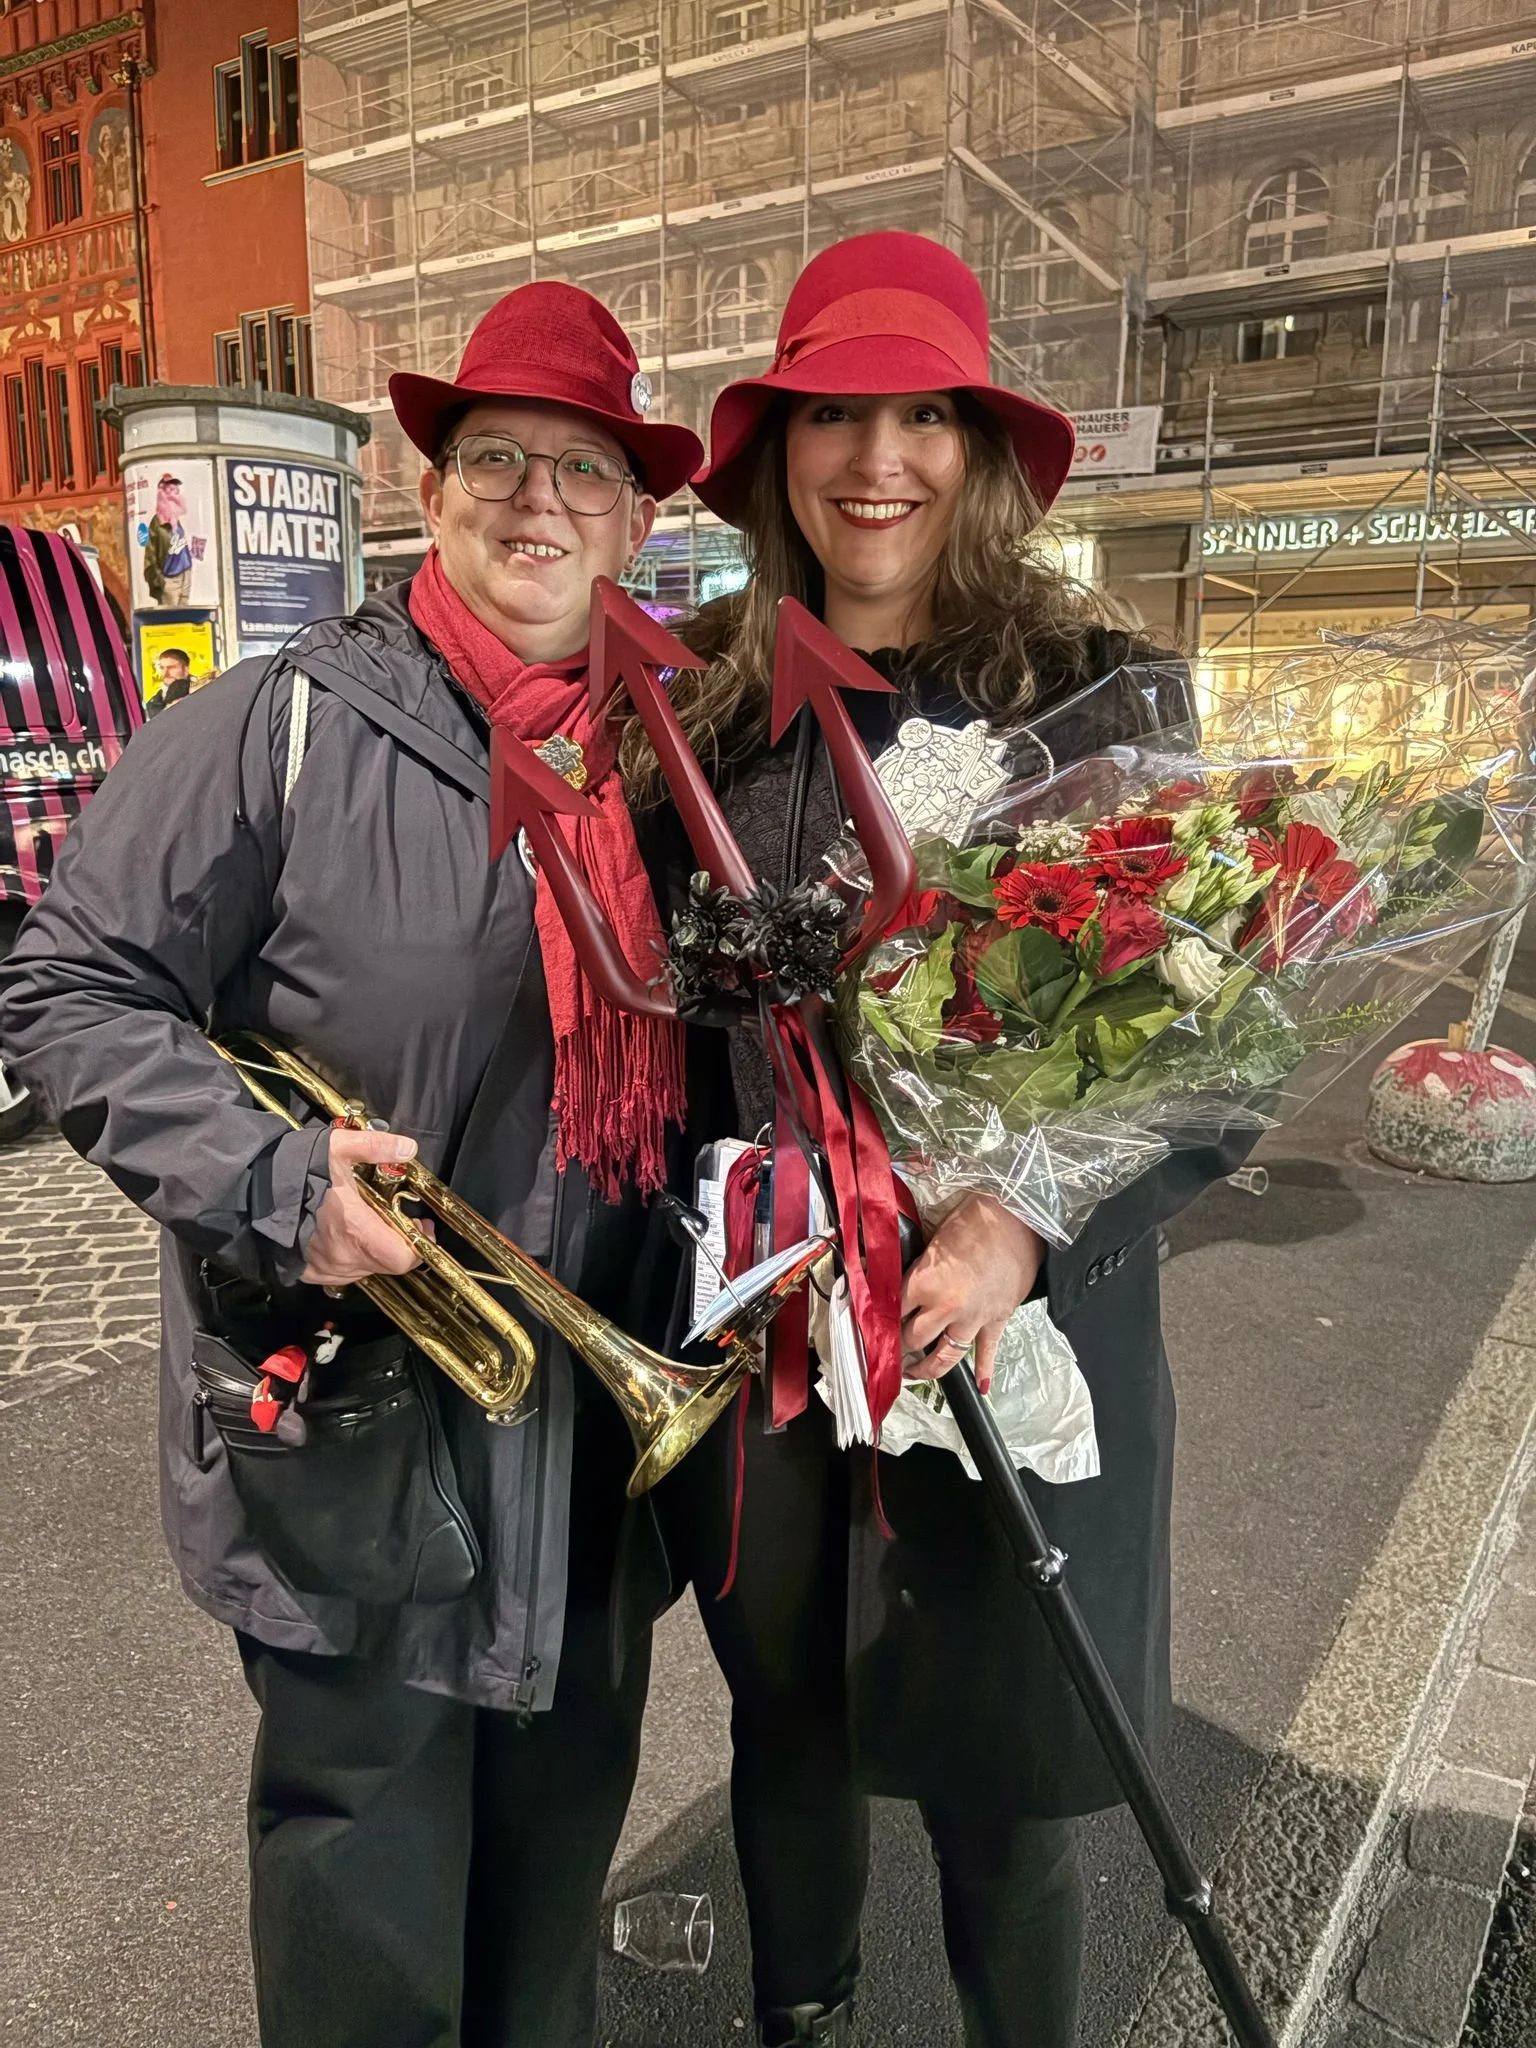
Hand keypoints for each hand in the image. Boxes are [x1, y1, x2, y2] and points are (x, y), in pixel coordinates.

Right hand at [301, 1127, 422, 1288]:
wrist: (250, 1193)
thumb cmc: (293, 1173)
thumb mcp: (337, 1148)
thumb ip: (375, 1147)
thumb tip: (406, 1148)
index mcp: (356, 1231)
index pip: (403, 1257)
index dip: (418, 1244)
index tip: (420, 1226)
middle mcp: (343, 1257)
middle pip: (388, 1263)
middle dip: (398, 1242)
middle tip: (398, 1219)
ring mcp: (326, 1268)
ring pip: (366, 1268)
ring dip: (374, 1249)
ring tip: (368, 1223)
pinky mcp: (310, 1272)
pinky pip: (343, 1272)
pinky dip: (351, 1257)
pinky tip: (344, 1234)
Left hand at [900, 1194, 1045, 1393]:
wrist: (1017, 1218)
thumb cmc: (974, 1220)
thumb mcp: (932, 1241)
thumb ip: (916, 1268)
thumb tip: (899, 1282)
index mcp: (923, 1283)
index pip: (892, 1312)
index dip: (881, 1321)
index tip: (875, 1330)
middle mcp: (944, 1307)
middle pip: (913, 1339)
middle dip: (900, 1347)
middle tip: (892, 1352)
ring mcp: (972, 1318)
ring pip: (945, 1356)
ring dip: (927, 1369)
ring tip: (916, 1373)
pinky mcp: (997, 1320)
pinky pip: (987, 1351)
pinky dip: (985, 1370)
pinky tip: (982, 1385)